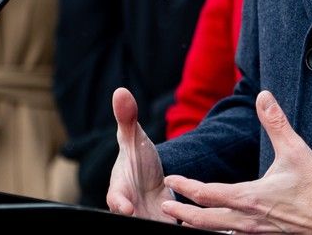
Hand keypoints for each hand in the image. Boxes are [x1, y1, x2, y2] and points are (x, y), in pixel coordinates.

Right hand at [106, 87, 175, 221]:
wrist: (153, 179)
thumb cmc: (138, 159)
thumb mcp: (135, 140)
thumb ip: (128, 119)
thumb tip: (120, 90)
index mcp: (119, 191)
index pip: (115, 200)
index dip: (120, 204)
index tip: (127, 207)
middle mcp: (130, 211)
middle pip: (133, 222)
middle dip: (141, 223)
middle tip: (156, 221)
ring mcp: (147, 221)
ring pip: (153, 227)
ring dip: (164, 225)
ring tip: (177, 226)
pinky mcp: (164, 227)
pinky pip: (173, 230)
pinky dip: (182, 229)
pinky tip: (196, 228)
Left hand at [162, 90, 311, 234]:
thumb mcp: (296, 150)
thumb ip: (276, 122)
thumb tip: (263, 96)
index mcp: (250, 197)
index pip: (207, 193)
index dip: (185, 186)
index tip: (171, 179)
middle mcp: (248, 220)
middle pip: (204, 221)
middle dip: (182, 214)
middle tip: (164, 207)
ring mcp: (256, 234)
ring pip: (218, 234)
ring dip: (198, 227)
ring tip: (184, 222)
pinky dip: (221, 234)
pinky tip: (218, 230)